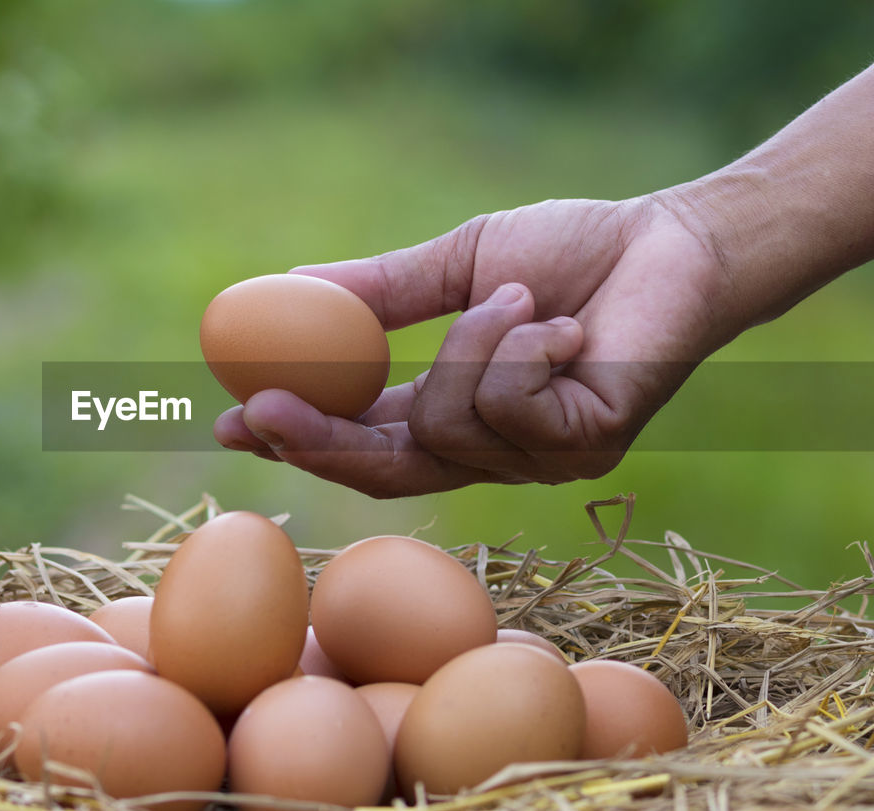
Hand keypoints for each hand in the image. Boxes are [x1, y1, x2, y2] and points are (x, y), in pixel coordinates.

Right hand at [213, 195, 729, 496]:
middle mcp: (488, 452)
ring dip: (470, 345)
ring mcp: (535, 461)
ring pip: (444, 425)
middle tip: (262, 409)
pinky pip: (508, 408)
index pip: (362, 444)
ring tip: (524, 298)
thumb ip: (380, 292)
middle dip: (318, 441)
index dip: (297, 438)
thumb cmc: (570, 251)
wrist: (671, 244)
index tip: (234, 418)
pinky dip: (520, 347)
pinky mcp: (581, 449)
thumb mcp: (456, 266)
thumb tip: (290, 287)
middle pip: (381, 471)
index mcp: (449, 411)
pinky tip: (561, 325)